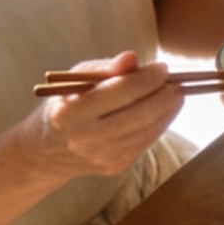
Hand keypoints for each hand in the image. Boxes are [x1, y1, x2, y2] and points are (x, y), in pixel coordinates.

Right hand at [28, 50, 182, 176]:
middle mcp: (86, 138)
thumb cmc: (65, 105)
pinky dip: (160, 123)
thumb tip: (133, 58)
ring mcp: (102, 156)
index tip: (163, 67)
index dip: (148, 78)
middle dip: (165, 95)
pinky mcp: (115, 166)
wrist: (47, 151)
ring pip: (148, 129)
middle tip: (177, 82)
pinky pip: (146, 142)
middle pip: (141, 114)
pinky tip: (164, 110)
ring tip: (176, 94)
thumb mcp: (75, 80)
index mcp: (71, 113)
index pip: (121, 92)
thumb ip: (105, 68)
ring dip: (169, 110)